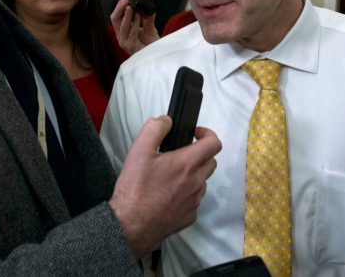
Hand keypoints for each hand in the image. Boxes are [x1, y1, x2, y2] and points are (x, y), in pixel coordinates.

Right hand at [109, 116, 220, 257]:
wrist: (130, 225)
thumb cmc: (134, 189)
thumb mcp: (139, 151)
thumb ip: (154, 129)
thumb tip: (166, 120)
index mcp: (187, 164)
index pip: (214, 143)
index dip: (207, 134)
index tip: (195, 135)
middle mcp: (196, 182)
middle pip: (211, 162)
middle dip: (199, 155)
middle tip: (180, 156)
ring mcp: (195, 201)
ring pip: (202, 182)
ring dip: (192, 176)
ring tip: (170, 177)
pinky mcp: (190, 216)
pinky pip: (194, 201)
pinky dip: (186, 195)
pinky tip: (167, 197)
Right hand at [111, 0, 159, 54]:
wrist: (157, 56)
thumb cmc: (151, 45)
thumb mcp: (150, 29)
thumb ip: (148, 20)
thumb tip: (148, 8)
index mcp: (123, 31)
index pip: (116, 17)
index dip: (119, 7)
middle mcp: (121, 36)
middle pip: (114, 20)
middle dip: (120, 8)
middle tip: (126, 0)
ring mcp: (124, 42)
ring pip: (122, 26)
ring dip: (127, 15)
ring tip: (132, 7)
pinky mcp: (130, 47)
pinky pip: (131, 33)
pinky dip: (134, 24)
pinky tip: (138, 17)